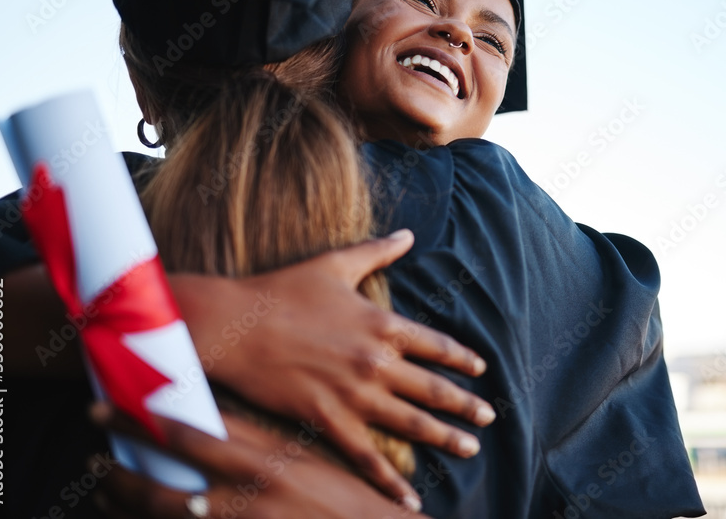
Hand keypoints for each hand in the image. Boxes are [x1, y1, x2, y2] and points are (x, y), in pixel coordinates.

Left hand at [90, 402, 429, 518]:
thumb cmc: (344, 495)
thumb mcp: (306, 456)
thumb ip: (260, 439)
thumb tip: (218, 417)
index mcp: (265, 456)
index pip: (195, 431)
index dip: (149, 419)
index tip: (116, 404)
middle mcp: (247, 490)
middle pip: (168, 477)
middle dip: (122, 462)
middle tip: (91, 452)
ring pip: (166, 515)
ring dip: (128, 502)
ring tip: (101, 492)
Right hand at [170, 229, 494, 505]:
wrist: (236, 325)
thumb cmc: (284, 290)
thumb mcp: (336, 263)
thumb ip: (378, 250)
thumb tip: (408, 234)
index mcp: (383, 324)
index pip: (438, 346)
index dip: (464, 359)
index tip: (481, 370)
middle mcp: (377, 363)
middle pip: (435, 389)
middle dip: (466, 406)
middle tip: (488, 419)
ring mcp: (355, 395)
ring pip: (412, 424)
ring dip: (445, 438)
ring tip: (471, 449)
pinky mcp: (328, 420)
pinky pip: (367, 456)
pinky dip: (390, 480)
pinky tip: (410, 498)